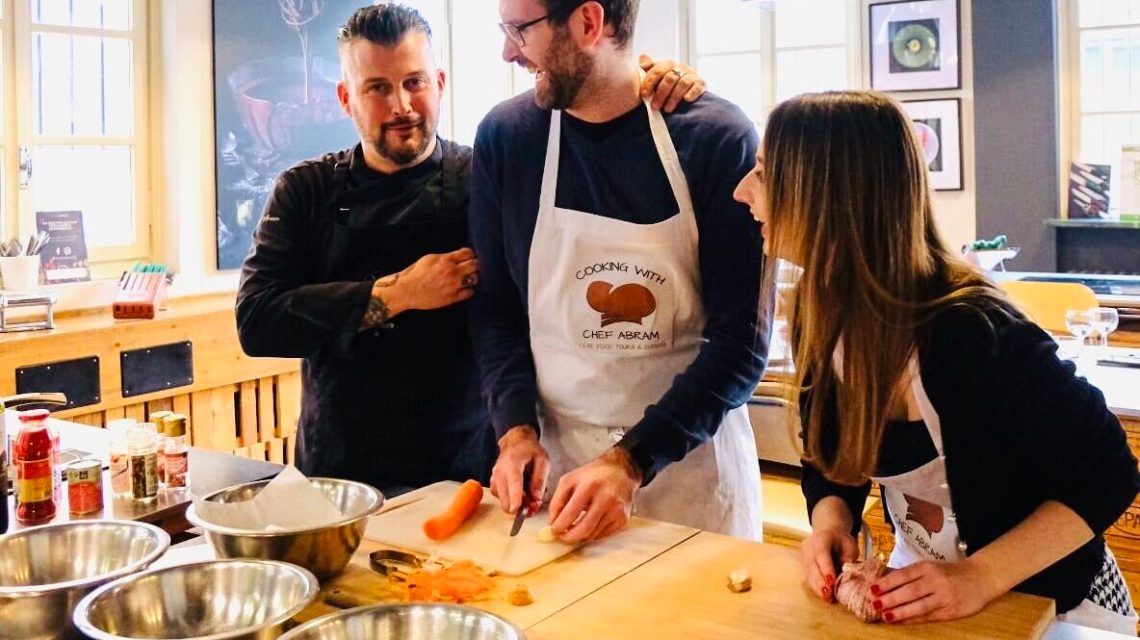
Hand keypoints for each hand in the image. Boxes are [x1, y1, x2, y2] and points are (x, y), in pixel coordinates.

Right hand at [385, 248, 477, 312]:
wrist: (407, 291)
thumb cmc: (415, 273)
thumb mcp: (429, 258)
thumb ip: (445, 257)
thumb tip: (458, 255)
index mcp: (446, 260)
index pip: (467, 253)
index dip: (470, 254)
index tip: (469, 256)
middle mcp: (452, 272)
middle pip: (474, 265)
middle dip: (474, 264)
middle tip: (471, 266)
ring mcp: (454, 286)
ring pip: (474, 279)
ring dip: (472, 277)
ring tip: (467, 277)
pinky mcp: (453, 298)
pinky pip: (469, 293)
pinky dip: (468, 290)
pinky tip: (464, 288)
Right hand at [490, 425, 549, 515]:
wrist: (514, 442)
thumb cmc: (530, 450)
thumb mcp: (542, 460)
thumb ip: (540, 479)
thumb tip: (537, 499)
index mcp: (513, 464)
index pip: (513, 484)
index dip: (515, 499)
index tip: (517, 510)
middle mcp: (499, 473)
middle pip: (506, 499)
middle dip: (521, 507)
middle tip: (536, 504)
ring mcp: (494, 480)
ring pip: (504, 503)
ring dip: (518, 505)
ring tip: (530, 496)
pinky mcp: (493, 485)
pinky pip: (502, 500)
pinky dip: (512, 501)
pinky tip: (521, 493)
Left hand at [547, 448, 639, 542]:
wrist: (621, 471)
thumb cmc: (592, 475)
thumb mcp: (569, 480)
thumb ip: (557, 501)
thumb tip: (553, 523)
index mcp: (590, 486)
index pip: (571, 514)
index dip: (559, 526)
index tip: (553, 530)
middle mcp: (606, 498)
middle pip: (584, 529)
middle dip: (569, 538)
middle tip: (562, 537)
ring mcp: (617, 511)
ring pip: (592, 535)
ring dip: (580, 536)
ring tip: (574, 527)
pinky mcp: (623, 520)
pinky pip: (602, 535)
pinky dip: (592, 533)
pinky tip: (589, 523)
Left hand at [638, 54, 705, 112]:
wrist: (688, 89)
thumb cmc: (668, 84)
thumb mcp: (657, 76)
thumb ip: (649, 68)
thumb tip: (641, 58)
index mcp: (668, 65)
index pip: (658, 70)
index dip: (650, 82)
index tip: (644, 94)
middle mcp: (681, 67)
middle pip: (670, 78)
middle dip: (661, 93)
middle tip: (655, 106)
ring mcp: (692, 75)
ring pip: (682, 84)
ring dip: (674, 97)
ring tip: (667, 109)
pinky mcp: (701, 83)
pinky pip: (697, 87)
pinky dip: (692, 93)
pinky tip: (686, 99)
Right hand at [800, 526, 857, 601]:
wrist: (829, 533)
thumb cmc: (841, 540)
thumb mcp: (850, 546)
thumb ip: (848, 559)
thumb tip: (846, 576)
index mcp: (821, 538)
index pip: (821, 554)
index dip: (826, 568)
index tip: (832, 582)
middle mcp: (809, 547)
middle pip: (812, 566)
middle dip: (820, 582)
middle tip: (829, 595)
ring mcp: (804, 556)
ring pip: (808, 574)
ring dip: (817, 587)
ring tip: (827, 598)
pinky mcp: (803, 565)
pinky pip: (808, 577)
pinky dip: (816, 587)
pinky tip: (823, 595)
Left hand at [871, 558, 1000, 623]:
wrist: (981, 577)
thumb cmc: (949, 573)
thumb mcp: (930, 567)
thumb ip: (911, 575)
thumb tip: (884, 584)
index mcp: (927, 567)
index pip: (903, 575)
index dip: (887, 583)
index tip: (872, 589)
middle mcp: (935, 580)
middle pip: (909, 591)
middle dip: (890, 598)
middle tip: (874, 604)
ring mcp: (944, 596)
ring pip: (919, 605)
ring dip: (900, 612)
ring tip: (885, 616)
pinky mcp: (951, 610)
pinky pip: (929, 616)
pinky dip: (913, 619)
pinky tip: (901, 622)